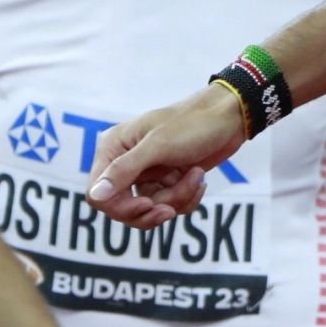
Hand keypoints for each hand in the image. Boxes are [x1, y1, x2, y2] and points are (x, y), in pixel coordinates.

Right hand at [87, 85, 244, 225]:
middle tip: (171, 209)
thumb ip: (124, 170)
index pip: (97, 194)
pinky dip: (187, 196)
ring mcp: (147, 173)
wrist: (230, 117)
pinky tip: (200, 178)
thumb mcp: (157, 145)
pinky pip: (170, 204)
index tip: (147, 205)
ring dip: (178, 198)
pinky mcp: (168, 180)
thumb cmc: (192, 123)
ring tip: (196, 175)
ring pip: (151, 208)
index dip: (120, 207)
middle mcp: (125, 163)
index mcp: (113, 149)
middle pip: (123, 208)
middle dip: (152, 210)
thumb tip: (95, 196)